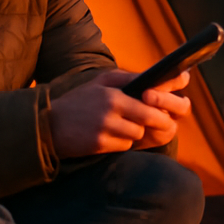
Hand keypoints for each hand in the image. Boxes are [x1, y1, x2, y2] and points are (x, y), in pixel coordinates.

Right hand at [49, 70, 191, 157]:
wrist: (49, 125)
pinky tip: (111, 137)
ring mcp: (105, 129)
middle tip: (161, 122)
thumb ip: (128, 78)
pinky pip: (124, 146)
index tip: (174, 105)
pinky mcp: (99, 146)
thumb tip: (153, 77)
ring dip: (136, 133)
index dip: (165, 103)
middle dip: (159, 122)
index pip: (150, 99)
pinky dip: (123, 143)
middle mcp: (111, 110)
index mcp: (113, 93)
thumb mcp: (100, 82)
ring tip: (124, 126)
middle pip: (150, 119)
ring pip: (138, 134)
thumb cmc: (79, 101)